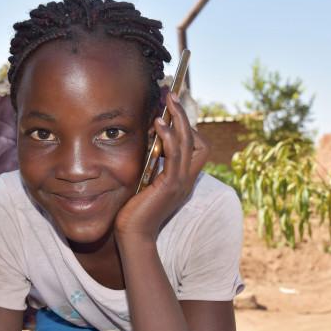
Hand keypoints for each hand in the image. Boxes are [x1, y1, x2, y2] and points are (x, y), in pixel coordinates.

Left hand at [115, 92, 209, 240]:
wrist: (132, 235)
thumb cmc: (134, 210)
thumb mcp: (145, 181)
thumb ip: (151, 164)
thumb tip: (146, 140)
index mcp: (183, 178)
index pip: (197, 147)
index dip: (187, 127)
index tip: (170, 111)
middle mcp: (187, 179)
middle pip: (198, 140)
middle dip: (184, 115)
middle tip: (171, 95)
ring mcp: (181, 182)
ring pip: (190, 143)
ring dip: (179, 119)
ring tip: (168, 101)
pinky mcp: (170, 185)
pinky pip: (176, 155)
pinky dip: (170, 136)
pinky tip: (158, 124)